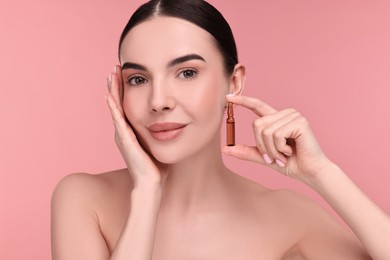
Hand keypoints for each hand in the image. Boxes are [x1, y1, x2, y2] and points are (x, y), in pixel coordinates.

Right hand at [106, 66, 167, 188]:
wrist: (152, 184)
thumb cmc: (157, 167)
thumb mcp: (158, 144)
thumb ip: (161, 133)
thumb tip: (173, 122)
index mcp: (131, 132)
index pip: (125, 106)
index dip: (124, 90)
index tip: (125, 75)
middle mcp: (124, 132)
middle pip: (117, 103)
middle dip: (116, 86)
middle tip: (114, 68)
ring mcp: (123, 136)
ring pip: (115, 108)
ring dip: (112, 91)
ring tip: (110, 75)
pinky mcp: (125, 140)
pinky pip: (118, 120)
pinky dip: (113, 107)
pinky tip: (110, 95)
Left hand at [222, 95, 331, 181]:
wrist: (309, 173)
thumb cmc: (290, 164)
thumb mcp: (264, 157)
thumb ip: (246, 151)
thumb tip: (225, 149)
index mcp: (276, 120)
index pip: (257, 105)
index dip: (243, 101)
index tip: (228, 97)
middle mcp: (284, 114)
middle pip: (257, 124)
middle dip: (262, 146)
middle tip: (274, 157)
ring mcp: (293, 116)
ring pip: (265, 131)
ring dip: (271, 150)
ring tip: (284, 155)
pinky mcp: (300, 122)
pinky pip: (276, 134)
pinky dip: (279, 148)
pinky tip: (290, 152)